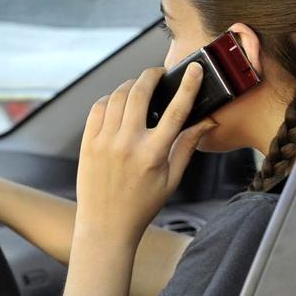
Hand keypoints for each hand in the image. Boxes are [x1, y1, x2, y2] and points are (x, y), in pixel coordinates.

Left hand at [74, 64, 215, 247]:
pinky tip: (118, 102)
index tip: (195, 70)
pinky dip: (109, 99)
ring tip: (140, 87)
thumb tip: (207, 122)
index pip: (176, 111)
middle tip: (159, 73)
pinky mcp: (88, 143)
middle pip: (140, 93)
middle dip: (151, 75)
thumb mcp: (172, 179)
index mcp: (153, 154)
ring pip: (117, 97)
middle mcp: (127, 144)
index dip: (188, 86)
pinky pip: (98, 108)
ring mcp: (104, 142)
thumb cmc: (142, 205)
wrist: (105, 225)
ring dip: (131, 85)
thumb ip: (187, 147)